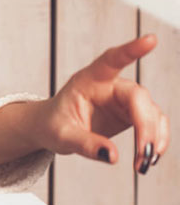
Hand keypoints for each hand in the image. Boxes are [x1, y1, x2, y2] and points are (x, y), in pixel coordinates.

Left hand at [32, 34, 168, 173]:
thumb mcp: (61, 136)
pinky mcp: (132, 113)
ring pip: (152, 112)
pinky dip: (154, 140)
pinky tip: (148, 159)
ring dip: (153, 137)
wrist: (51, 128)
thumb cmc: (52, 125)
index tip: (150, 40)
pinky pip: (153, 124)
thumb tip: (113, 156)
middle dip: (145, 127)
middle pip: (138, 98)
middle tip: (143, 155)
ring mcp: (125, 99)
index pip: (111, 60)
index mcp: (89, 80)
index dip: (131, 50)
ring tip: (144, 164)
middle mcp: (111, 85)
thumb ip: (84, 144)